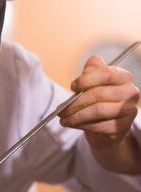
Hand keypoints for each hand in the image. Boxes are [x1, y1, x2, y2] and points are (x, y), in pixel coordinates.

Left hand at [59, 56, 140, 172]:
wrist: (107, 127)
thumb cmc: (99, 101)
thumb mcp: (94, 84)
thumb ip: (92, 71)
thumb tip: (91, 63)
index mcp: (124, 77)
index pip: (105, 74)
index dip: (86, 80)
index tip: (72, 87)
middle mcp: (131, 93)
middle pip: (98, 94)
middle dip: (75, 102)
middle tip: (60, 109)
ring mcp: (128, 111)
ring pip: (98, 111)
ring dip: (76, 116)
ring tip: (63, 119)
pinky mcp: (123, 128)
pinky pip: (99, 126)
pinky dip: (82, 126)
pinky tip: (73, 125)